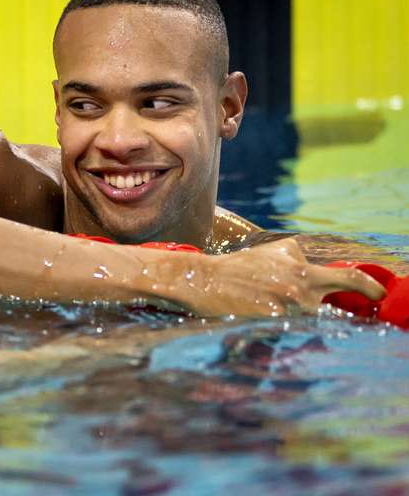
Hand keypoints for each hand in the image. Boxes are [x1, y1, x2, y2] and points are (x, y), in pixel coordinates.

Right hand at [188, 238, 385, 317]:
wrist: (204, 280)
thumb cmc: (239, 267)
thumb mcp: (273, 253)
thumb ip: (300, 260)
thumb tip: (321, 271)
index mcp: (303, 273)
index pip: (349, 278)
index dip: (371, 288)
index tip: (380, 296)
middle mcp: (299, 294)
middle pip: (324, 310)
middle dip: (310, 310)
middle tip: (288, 306)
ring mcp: (286, 314)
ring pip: (303, 321)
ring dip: (289, 318)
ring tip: (259, 306)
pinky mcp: (270, 329)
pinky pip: (285, 332)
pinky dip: (275, 327)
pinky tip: (253, 316)